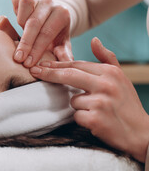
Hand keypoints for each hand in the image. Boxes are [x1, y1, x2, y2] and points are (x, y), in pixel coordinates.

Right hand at [11, 0, 72, 66]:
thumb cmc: (56, 34)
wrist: (56, 17)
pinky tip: (8, 9)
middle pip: (34, 22)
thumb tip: (65, 63)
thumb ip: (64, 54)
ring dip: (20, 21)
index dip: (36, 50)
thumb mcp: (63, 44)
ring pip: (26, 4)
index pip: (46, 34)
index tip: (28, 64)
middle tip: (19, 59)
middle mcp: (50, 3)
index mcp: (62, 14)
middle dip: (25, 42)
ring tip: (17, 37)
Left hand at [29, 37, 148, 162]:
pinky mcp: (96, 119)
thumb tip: (94, 40)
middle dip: (49, 73)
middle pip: (69, 75)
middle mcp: (106, 84)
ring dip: (78, 106)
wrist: (142, 133)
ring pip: (73, 100)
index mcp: (110, 72)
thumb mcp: (120, 77)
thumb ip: (106, 58)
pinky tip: (95, 121)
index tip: (42, 64)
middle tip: (34, 71)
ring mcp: (101, 102)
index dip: (57, 64)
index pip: (77, 65)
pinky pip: (76, 115)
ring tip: (96, 110)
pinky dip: (82, 119)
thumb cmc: (127, 103)